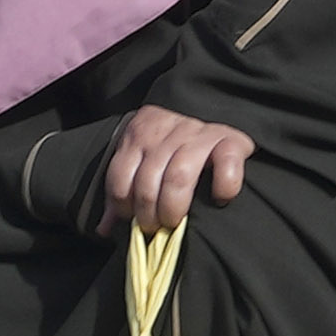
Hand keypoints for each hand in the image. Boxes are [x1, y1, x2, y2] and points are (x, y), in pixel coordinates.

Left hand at [101, 107, 257, 232]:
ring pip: (178, 177)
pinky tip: (219, 199)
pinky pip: (226, 163)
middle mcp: (166, 131)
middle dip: (148, 214)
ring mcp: (198, 134)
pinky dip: (224, 186)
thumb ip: (123, 190)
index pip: (120, 177)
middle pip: (147, 181)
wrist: (210, 107)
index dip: (123, 206)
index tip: (134, 220)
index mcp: (139, 134)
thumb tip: (104, 229)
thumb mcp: (141, 160)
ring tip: (174, 224)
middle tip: (155, 228)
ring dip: (173, 208)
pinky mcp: (230, 140)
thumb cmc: (170, 148)